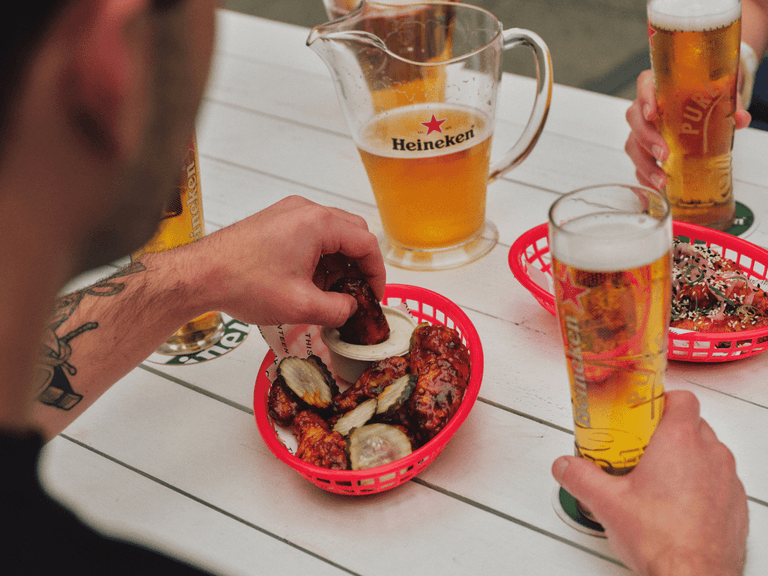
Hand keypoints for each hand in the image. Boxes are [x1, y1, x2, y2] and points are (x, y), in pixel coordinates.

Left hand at [184, 195, 385, 327]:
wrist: (199, 275)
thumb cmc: (242, 282)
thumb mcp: (301, 306)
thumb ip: (338, 310)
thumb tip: (351, 310)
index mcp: (318, 223)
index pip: (366, 243)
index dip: (376, 273)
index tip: (374, 295)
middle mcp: (305, 210)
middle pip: (351, 233)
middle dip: (358, 266)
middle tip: (355, 294)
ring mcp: (289, 213)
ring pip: (331, 235)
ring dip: (338, 263)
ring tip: (329, 294)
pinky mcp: (276, 222)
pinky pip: (311, 236)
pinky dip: (319, 258)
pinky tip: (309, 283)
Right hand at [552, 390, 747, 575]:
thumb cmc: (663, 540)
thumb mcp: (606, 503)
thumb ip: (580, 477)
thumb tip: (565, 465)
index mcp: (679, 442)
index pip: (682, 398)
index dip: (663, 400)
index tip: (643, 411)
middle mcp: (710, 454)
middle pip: (693, 424)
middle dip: (668, 432)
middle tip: (642, 447)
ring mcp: (728, 480)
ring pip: (709, 452)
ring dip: (688, 458)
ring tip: (659, 478)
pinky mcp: (736, 504)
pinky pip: (720, 481)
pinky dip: (703, 484)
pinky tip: (679, 504)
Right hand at [625, 70, 751, 191]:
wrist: (700, 104)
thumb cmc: (701, 95)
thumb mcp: (717, 93)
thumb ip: (729, 104)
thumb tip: (740, 119)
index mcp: (658, 86)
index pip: (645, 86)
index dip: (644, 100)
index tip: (651, 114)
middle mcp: (645, 107)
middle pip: (635, 119)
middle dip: (647, 139)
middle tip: (664, 154)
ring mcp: (642, 129)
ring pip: (633, 144)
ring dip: (645, 164)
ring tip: (661, 180)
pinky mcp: (643, 148)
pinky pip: (638, 163)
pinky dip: (645, 177)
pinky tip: (655, 189)